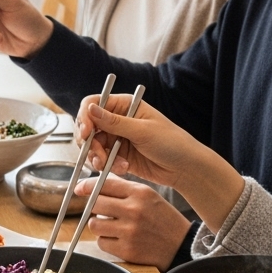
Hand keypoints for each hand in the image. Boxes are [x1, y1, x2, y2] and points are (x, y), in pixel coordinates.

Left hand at [72, 175, 190, 268]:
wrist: (182, 246)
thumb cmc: (162, 219)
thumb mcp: (148, 196)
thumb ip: (122, 189)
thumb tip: (90, 186)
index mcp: (140, 193)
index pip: (104, 184)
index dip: (88, 186)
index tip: (80, 189)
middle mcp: (134, 210)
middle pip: (95, 204)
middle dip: (94, 207)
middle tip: (103, 211)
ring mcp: (129, 231)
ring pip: (94, 225)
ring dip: (99, 225)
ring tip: (112, 226)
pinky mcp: (127, 250)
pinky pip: (101, 243)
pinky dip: (106, 241)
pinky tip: (119, 239)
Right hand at [75, 94, 244, 230]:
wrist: (185, 168)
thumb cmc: (172, 143)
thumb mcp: (143, 131)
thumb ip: (115, 122)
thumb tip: (91, 108)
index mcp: (124, 106)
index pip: (93, 104)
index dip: (85, 117)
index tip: (86, 133)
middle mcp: (117, 120)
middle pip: (88, 127)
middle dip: (89, 143)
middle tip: (98, 155)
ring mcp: (116, 138)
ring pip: (91, 146)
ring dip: (97, 157)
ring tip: (110, 166)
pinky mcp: (117, 156)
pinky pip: (101, 160)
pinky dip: (106, 166)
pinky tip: (123, 168)